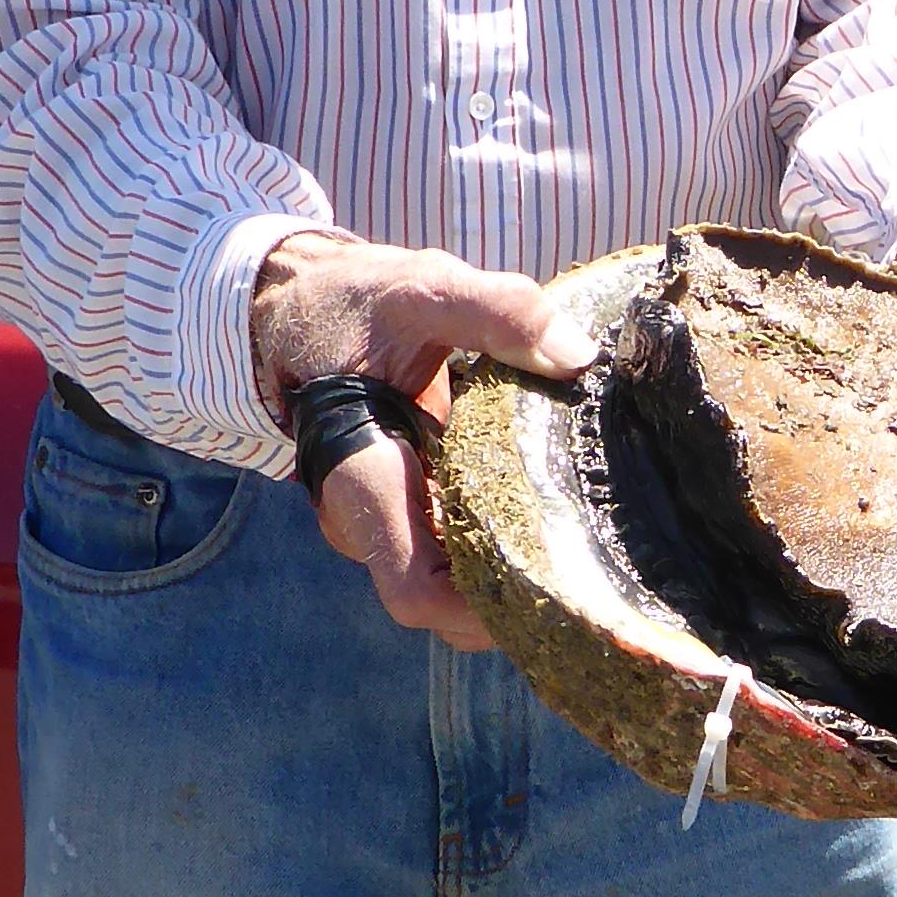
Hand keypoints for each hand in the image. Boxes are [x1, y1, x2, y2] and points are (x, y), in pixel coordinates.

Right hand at [254, 232, 600, 649]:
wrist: (302, 309)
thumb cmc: (351, 303)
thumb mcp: (419, 289)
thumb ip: (495, 312)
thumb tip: (576, 356)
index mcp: (362, 481)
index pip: (416, 590)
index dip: (479, 606)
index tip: (551, 580)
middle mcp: (370, 522)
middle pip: (447, 608)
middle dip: (517, 599)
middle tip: (594, 565)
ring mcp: (389, 523)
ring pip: (457, 589)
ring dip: (517, 575)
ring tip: (586, 542)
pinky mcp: (411, 510)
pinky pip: (460, 555)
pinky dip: (508, 547)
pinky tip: (560, 517)